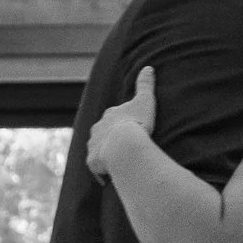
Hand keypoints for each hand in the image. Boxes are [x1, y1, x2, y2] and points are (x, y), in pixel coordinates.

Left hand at [86, 64, 156, 187]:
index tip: (130, 127)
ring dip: (105, 153)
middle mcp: (97, 128)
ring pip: (97, 148)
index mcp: (110, 115)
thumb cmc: (136, 123)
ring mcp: (94, 145)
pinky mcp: (93, 161)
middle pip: (102, 132)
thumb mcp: (145, 101)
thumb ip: (145, 84)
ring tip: (117, 161)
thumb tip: (149, 67)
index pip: (113, 117)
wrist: (124, 145)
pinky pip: (97, 167)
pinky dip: (102, 170)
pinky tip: (110, 176)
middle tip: (123, 145)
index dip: (121, 122)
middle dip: (109, 137)